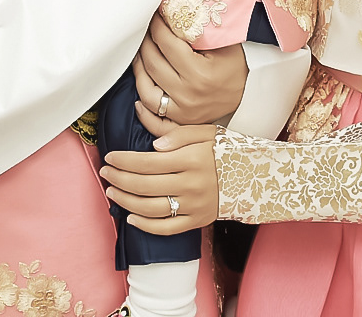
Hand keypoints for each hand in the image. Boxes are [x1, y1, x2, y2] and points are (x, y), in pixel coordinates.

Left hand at [101, 105, 218, 233]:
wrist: (256, 178)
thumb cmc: (227, 151)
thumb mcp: (208, 132)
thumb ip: (179, 134)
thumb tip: (154, 146)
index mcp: (192, 159)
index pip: (148, 162)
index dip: (124, 160)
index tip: (110, 157)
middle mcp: (191, 184)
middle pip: (144, 185)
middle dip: (119, 178)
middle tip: (105, 172)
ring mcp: (194, 206)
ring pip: (150, 208)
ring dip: (125, 201)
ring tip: (112, 192)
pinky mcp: (197, 221)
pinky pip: (166, 228)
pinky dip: (145, 225)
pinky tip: (130, 217)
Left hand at [134, 15, 247, 125]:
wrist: (250, 93)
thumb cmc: (236, 65)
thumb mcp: (221, 44)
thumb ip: (195, 31)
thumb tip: (169, 14)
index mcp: (199, 73)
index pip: (166, 45)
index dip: (156, 27)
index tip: (153, 15)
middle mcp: (188, 94)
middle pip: (152, 65)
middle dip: (145, 43)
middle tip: (144, 30)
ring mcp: (183, 111)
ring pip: (146, 91)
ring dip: (138, 69)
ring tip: (140, 53)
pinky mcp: (181, 121)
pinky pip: (154, 118)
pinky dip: (142, 106)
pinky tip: (138, 92)